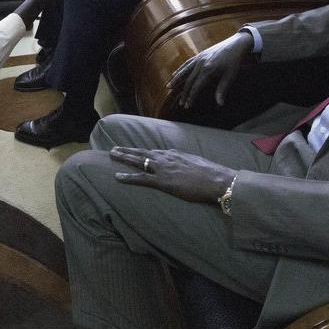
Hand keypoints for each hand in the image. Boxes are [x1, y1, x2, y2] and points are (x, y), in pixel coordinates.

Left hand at [110, 146, 236, 203]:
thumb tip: (186, 167)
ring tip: (112, 155)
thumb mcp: (198, 164)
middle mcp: (167, 158)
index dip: (144, 151)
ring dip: (124, 158)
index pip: (156, 151)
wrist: (217, 180)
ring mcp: (163, 169)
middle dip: (128, 150)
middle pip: (143, 152)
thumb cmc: (212, 175)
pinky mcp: (162, 181)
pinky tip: (117, 177)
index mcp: (176, 154)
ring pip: (139, 160)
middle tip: (115, 148)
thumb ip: (188, 164)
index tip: (135, 150)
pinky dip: (128, 177)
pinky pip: (141, 178)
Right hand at [167, 32, 253, 109]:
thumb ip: (222, 89)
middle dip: (184, 92)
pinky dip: (180, 68)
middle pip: (189, 80)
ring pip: (184, 70)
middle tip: (181, 103)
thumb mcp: (230, 75)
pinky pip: (187, 63)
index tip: (187, 106)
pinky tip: (175, 73)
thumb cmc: (235, 61)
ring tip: (169, 87)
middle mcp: (200, 63)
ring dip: (176, 79)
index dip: (191, 97)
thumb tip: (220, 104)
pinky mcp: (200, 54)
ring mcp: (199, 58)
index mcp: (208, 69)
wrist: (237, 44)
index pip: (196, 86)